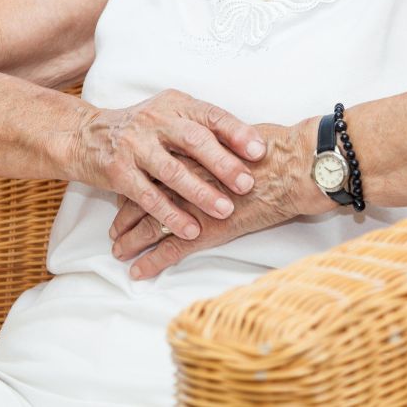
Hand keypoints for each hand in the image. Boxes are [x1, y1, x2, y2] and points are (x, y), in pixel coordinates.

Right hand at [72, 89, 267, 242]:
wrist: (85, 136)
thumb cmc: (142, 128)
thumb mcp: (170, 115)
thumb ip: (202, 126)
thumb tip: (253, 145)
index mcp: (175, 105)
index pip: (211, 115)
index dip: (236, 132)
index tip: (260, 150)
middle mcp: (155, 120)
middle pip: (193, 141)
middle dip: (223, 163)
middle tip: (248, 183)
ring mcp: (135, 146)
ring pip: (172, 172)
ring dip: (200, 193)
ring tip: (225, 210)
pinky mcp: (118, 172)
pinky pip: (148, 197)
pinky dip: (171, 215)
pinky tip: (190, 230)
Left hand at [107, 122, 303, 279]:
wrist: (293, 167)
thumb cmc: (274, 149)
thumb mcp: (238, 135)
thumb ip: (217, 142)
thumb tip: (212, 143)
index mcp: (190, 152)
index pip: (152, 169)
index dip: (137, 183)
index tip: (124, 194)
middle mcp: (184, 176)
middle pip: (144, 197)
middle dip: (126, 215)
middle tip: (113, 230)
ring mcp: (193, 204)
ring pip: (151, 224)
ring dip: (132, 240)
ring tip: (119, 251)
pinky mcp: (206, 229)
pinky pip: (171, 248)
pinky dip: (152, 262)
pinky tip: (138, 271)